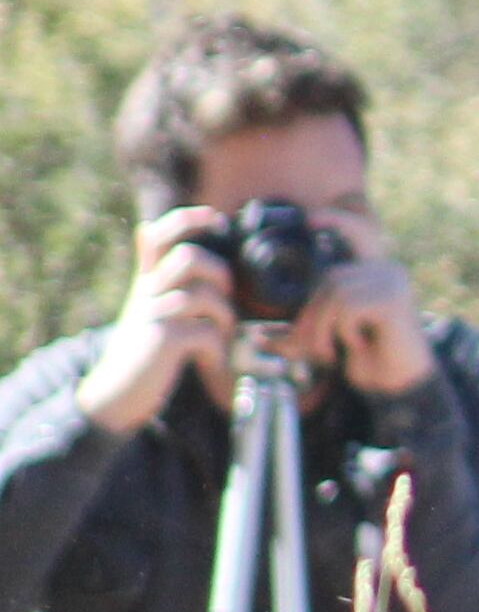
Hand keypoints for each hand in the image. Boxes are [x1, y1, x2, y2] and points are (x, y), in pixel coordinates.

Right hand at [75, 213, 235, 435]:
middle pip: (189, 257)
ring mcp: (153, 314)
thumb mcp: (148, 302)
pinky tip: (211, 360)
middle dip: (221, 275)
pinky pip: (207, 332)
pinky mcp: (162, 340)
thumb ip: (154, 269)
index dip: (187, 219)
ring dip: (225, 318)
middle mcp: (147, 291)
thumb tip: (147, 226)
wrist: (119, 392)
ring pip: (203, 295)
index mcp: (149, 279)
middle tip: (226, 301)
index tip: (216, 219)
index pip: (160, 234)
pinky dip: (218, 349)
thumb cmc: (147, 345)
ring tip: (221, 337)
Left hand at [288, 206, 433, 398]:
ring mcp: (393, 284)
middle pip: (328, 279)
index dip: (337, 221)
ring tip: (331, 353)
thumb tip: (257, 336)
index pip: (360, 234)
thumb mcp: (327, 341)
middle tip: (313, 350)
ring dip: (322, 329)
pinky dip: (341, 333)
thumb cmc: (366, 359)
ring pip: (334, 294)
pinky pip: (347, 309)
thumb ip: (298, 334)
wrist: (399, 385)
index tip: (309, 218)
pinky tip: (357, 346)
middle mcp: (388, 271)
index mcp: (374, 273)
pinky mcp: (393, 301)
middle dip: (310, 317)